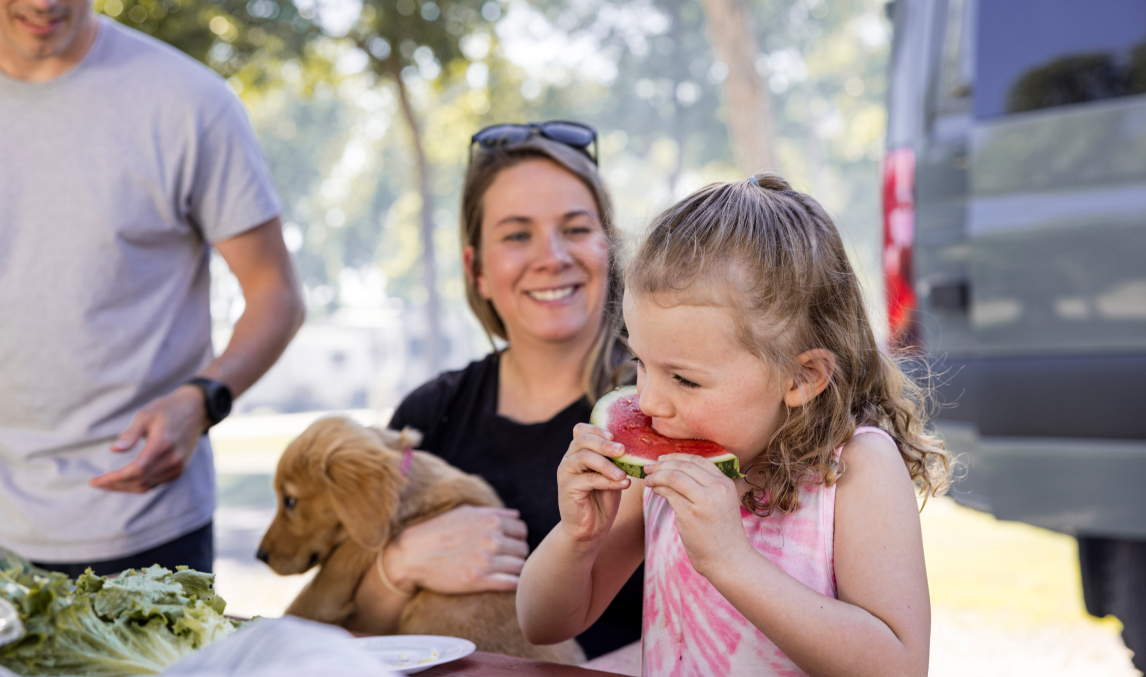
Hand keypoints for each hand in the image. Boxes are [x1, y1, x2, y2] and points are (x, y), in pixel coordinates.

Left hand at [90, 386, 207, 492]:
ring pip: (146, 486)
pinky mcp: (178, 470)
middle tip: (96, 482)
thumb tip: (114, 450)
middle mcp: (173, 459)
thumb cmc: (166, 410)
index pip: (136, 470)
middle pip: (139, 481)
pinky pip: (154, 484)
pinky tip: (124, 479)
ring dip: (124, 487)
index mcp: (163, 444)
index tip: (95, 480)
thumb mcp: (146, 415)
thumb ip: (130, 434)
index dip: (114, 478)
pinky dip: (137, 485)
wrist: (195, 411)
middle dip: (114, 485)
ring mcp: (178, 467)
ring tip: (107, 482)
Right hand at [386, 505, 528, 594]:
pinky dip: (513, 584)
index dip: (516, 538)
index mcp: (490, 521)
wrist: (411, 554)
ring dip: (514, 570)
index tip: (507, 545)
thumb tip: (516, 516)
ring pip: (519, 566)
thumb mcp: (465, 512)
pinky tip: (504, 583)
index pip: (521, 530)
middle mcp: (491, 539)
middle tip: (503, 560)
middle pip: (522, 549)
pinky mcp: (478, 581)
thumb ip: (493, 513)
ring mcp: (486, 560)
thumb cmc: (437, 530)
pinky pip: (510, 583)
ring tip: (502, 572)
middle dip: (515, 554)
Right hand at [556, 423, 631, 544]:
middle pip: (582, 440)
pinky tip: (623, 484)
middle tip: (622, 450)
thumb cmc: (602, 500)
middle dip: (604, 444)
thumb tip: (633, 446)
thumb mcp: (612, 475)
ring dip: (607, 463)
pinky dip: (608, 480)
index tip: (616, 436)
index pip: (581, 430)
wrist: (590, 529)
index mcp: (578, 452)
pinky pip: (588, 479)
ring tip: (623, 473)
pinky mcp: (567, 488)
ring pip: (584, 457)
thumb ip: (616, 461)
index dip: (597, 429)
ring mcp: (566, 473)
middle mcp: (569, 459)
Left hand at [644, 453, 748, 575]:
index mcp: (726, 484)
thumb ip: (707, 487)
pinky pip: (669, 493)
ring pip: (674, 476)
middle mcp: (717, 489)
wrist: (729, 560)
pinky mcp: (690, 514)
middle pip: (684, 466)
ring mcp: (704, 501)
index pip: (699, 460)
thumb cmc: (722, 534)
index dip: (677, 457)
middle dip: (662, 464)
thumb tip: (677, 472)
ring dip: (657, 475)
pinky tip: (654, 490)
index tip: (663, 459)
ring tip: (648, 479)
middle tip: (648, 466)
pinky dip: (658, 488)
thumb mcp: (723, 504)